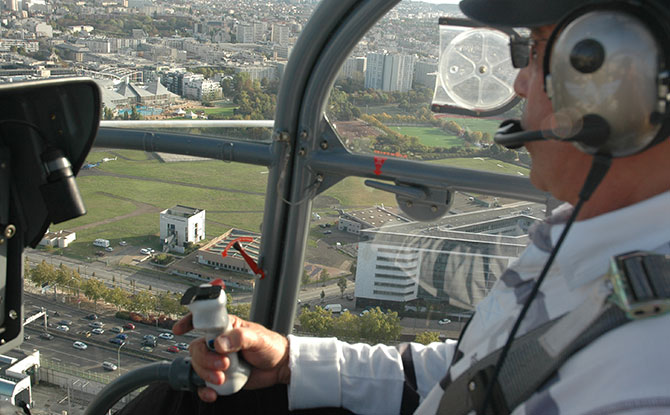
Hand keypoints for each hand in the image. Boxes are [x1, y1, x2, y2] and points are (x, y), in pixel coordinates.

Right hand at [173, 313, 289, 402]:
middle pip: (197, 348)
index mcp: (226, 326)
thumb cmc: (270, 346)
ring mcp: (218, 359)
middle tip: (223, 365)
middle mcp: (218, 341)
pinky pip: (203, 383)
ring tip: (223, 378)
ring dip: (206, 374)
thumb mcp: (258, 338)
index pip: (204, 320)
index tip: (180, 329)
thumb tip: (220, 343)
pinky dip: (205, 389)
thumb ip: (239, 338)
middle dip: (205, 360)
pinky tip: (212, 393)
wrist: (279, 367)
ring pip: (198, 366)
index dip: (189, 322)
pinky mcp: (220, 375)